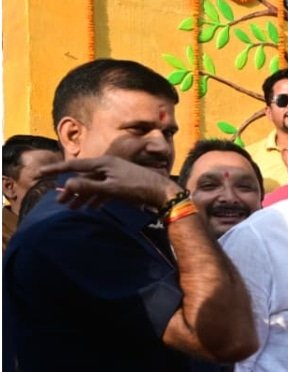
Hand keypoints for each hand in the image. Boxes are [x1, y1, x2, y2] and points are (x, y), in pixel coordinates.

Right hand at [37, 156, 179, 210]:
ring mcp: (115, 174)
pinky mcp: (122, 183)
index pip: (74, 165)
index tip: (40, 173)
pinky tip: (92, 208)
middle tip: (60, 203)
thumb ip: (89, 187)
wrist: (163, 192)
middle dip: (70, 190)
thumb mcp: (111, 189)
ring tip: (73, 209)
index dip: (56, 169)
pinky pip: (103, 190)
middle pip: (83, 177)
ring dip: (83, 196)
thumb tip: (68, 184)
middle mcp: (108, 165)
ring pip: (93, 185)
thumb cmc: (138, 188)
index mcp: (103, 163)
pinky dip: (96, 198)